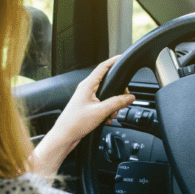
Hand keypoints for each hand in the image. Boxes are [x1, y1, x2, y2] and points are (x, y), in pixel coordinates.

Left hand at [29, 56, 133, 176]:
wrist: (64, 136)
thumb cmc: (75, 123)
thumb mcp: (101, 111)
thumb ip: (117, 102)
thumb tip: (130, 97)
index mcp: (88, 85)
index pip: (103, 67)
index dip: (113, 61)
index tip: (122, 57)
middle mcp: (86, 89)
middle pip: (108, 83)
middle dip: (118, 93)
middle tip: (124, 100)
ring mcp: (86, 98)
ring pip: (106, 95)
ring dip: (113, 105)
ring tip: (113, 115)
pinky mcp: (87, 106)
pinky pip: (102, 104)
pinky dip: (108, 110)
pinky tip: (107, 119)